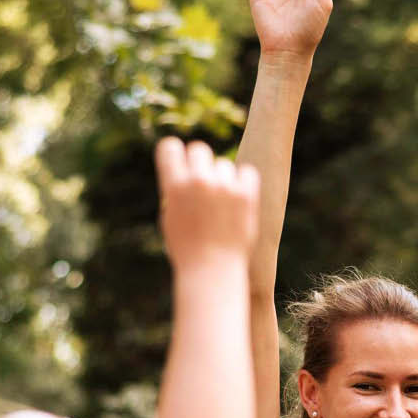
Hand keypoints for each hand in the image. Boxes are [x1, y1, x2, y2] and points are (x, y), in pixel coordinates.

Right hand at [156, 139, 259, 268]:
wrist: (213, 271)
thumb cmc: (188, 249)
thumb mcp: (170, 217)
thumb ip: (175, 190)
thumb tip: (184, 170)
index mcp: (174, 185)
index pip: (170, 146)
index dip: (175, 154)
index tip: (181, 164)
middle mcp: (198, 181)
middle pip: (199, 150)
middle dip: (201, 164)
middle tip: (204, 184)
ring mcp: (224, 187)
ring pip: (224, 165)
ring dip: (223, 178)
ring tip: (222, 204)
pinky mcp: (246, 196)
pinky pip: (247, 172)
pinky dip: (244, 182)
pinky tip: (240, 198)